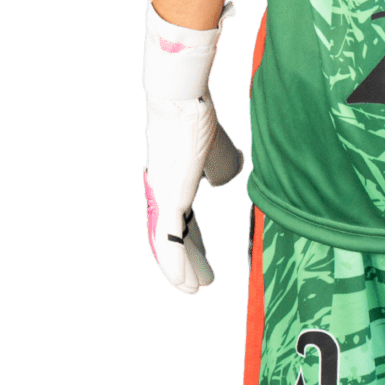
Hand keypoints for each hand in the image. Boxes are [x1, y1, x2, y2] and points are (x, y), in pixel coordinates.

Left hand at [142, 0, 244, 294]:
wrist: (184, 94)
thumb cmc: (199, 113)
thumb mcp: (218, 149)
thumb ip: (222, 166)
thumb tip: (222, 183)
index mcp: (174, 181)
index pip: (183, 220)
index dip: (194, 244)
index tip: (203, 263)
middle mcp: (162, 192)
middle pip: (174, 236)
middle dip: (190, 261)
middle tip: (201, 285)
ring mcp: (161, 196)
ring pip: (168, 244)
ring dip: (182, 270)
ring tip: (194, 290)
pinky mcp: (167, 197)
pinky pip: (168, 240)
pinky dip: (176, 265)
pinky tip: (186, 284)